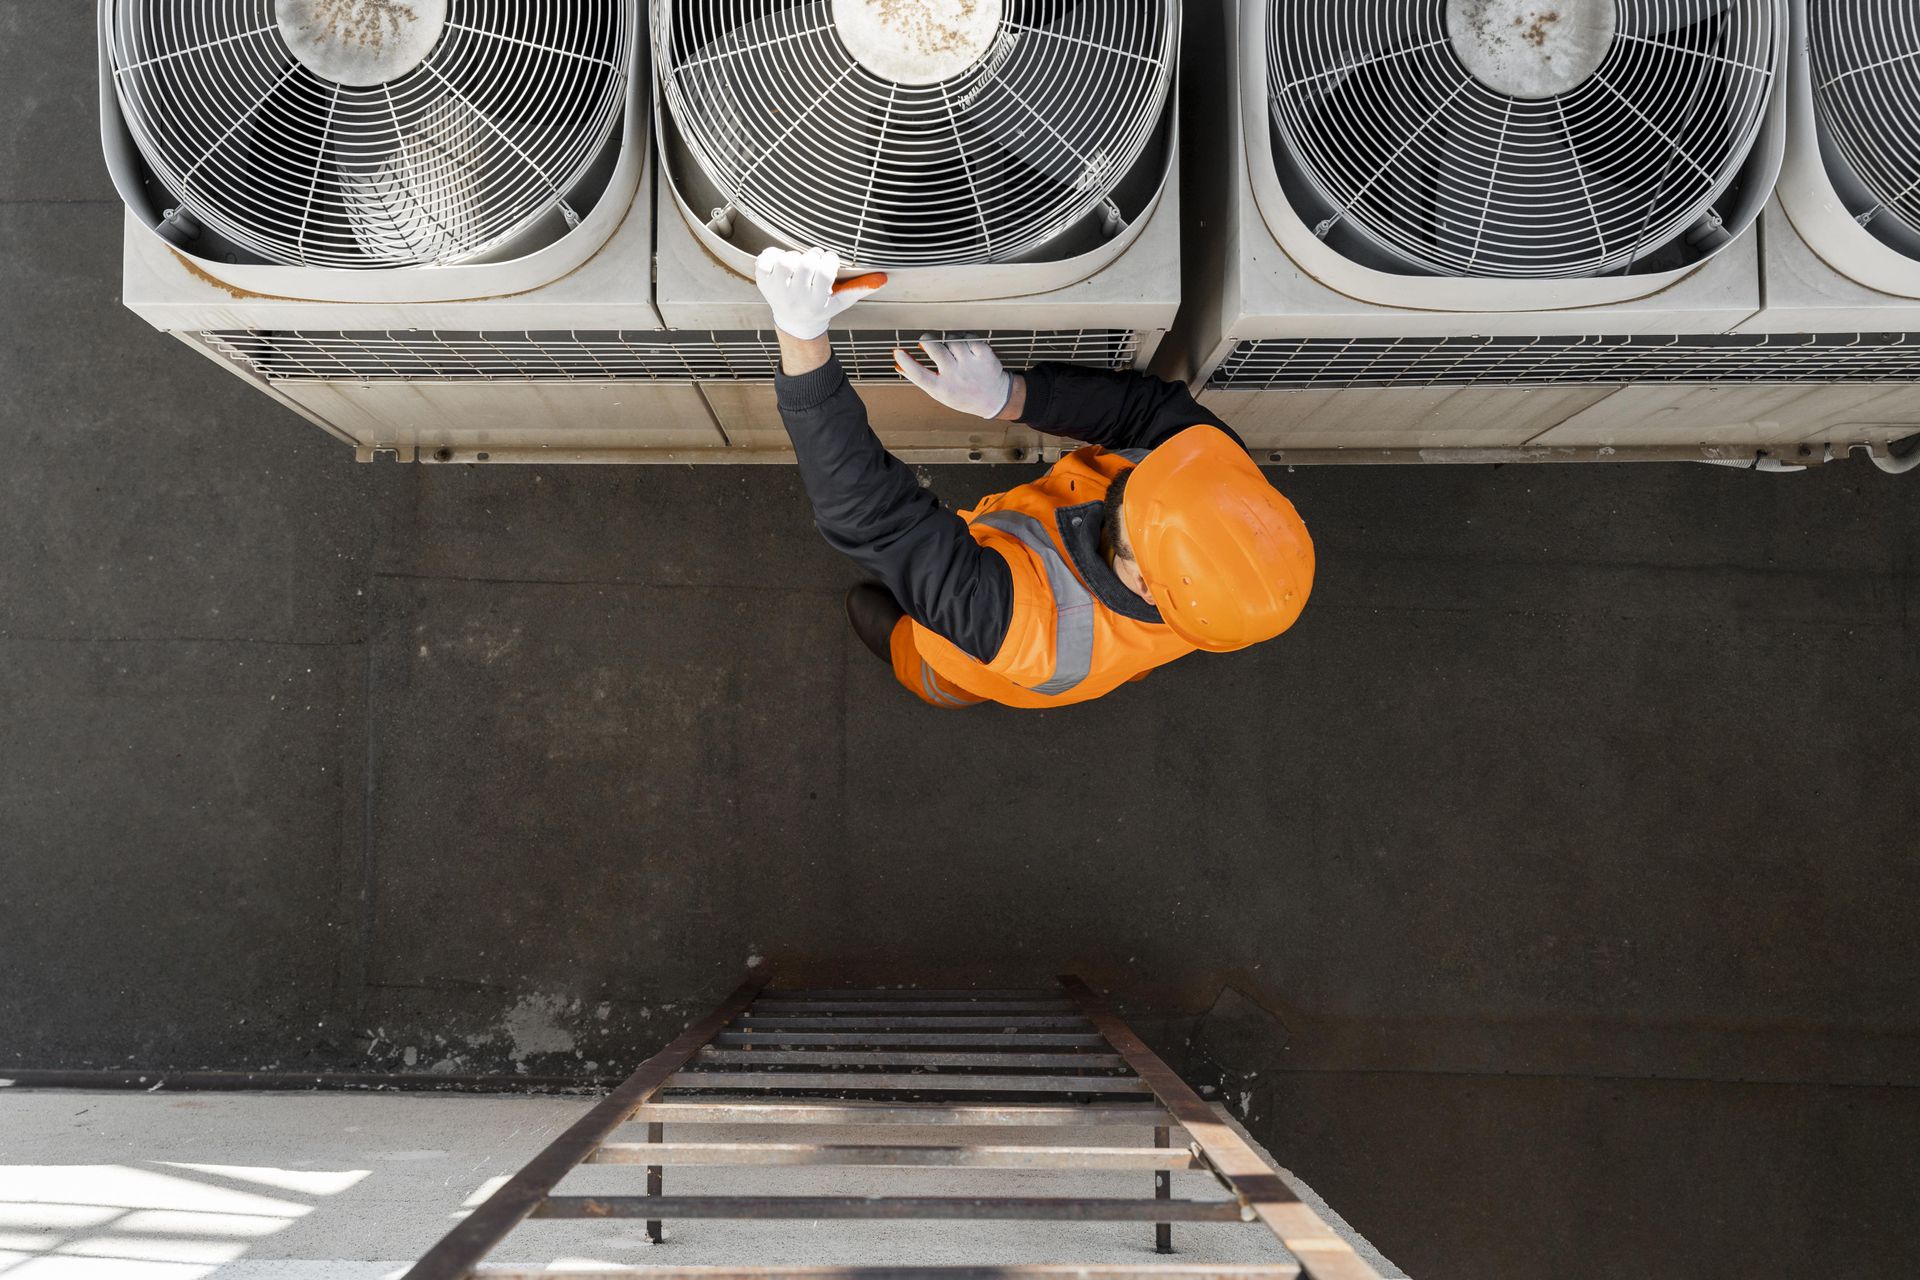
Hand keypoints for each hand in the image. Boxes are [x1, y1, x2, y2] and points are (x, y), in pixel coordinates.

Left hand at [754, 247, 885, 339]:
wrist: (794, 322)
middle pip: (806, 264)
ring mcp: (776, 292)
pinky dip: (772, 254)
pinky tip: (781, 261)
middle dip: (814, 256)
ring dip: (795, 255)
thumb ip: (860, 289)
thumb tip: (883, 279)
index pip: (824, 272)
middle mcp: (795, 299)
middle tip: (816, 259)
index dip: (829, 260)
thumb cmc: (820, 307)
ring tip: (800, 262)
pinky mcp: (763, 283)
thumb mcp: (841, 301)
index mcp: (816, 302)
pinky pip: (764, 261)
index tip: (830, 260)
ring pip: (786, 261)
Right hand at [894, 335, 1013, 418]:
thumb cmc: (962, 394)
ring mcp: (971, 366)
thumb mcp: (939, 392)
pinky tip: (966, 347)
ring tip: (952, 350)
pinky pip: (968, 337)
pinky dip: (965, 338)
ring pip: (952, 340)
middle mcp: (956, 377)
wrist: (994, 399)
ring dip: (949, 340)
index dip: (906, 362)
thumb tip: (897, 365)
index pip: (919, 375)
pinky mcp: (984, 355)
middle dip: (927, 340)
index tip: (898, 351)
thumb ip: (918, 378)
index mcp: (942, 389)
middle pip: (935, 349)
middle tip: (926, 341)